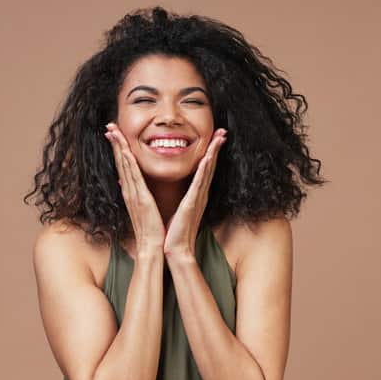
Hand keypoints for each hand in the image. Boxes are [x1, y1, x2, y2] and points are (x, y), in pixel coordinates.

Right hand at [105, 123, 165, 252]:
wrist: (151, 246)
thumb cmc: (150, 230)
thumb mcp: (143, 209)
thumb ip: (137, 197)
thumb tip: (131, 187)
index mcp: (131, 192)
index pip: (123, 166)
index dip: (118, 149)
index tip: (114, 134)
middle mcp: (129, 191)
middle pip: (120, 162)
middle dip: (115, 143)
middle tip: (109, 125)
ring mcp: (133, 194)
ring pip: (124, 165)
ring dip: (118, 147)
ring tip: (112, 131)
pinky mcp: (140, 199)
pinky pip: (133, 177)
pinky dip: (127, 163)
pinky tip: (124, 151)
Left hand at [163, 128, 227, 258]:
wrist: (176, 249)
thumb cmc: (174, 232)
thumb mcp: (174, 209)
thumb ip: (173, 197)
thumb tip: (158, 187)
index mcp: (194, 194)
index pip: (203, 169)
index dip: (209, 152)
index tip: (214, 138)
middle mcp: (199, 194)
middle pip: (209, 165)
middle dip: (215, 147)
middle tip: (222, 130)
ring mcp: (197, 198)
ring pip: (207, 170)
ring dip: (214, 152)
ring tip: (220, 136)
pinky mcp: (192, 203)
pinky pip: (199, 183)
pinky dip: (205, 170)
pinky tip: (208, 158)